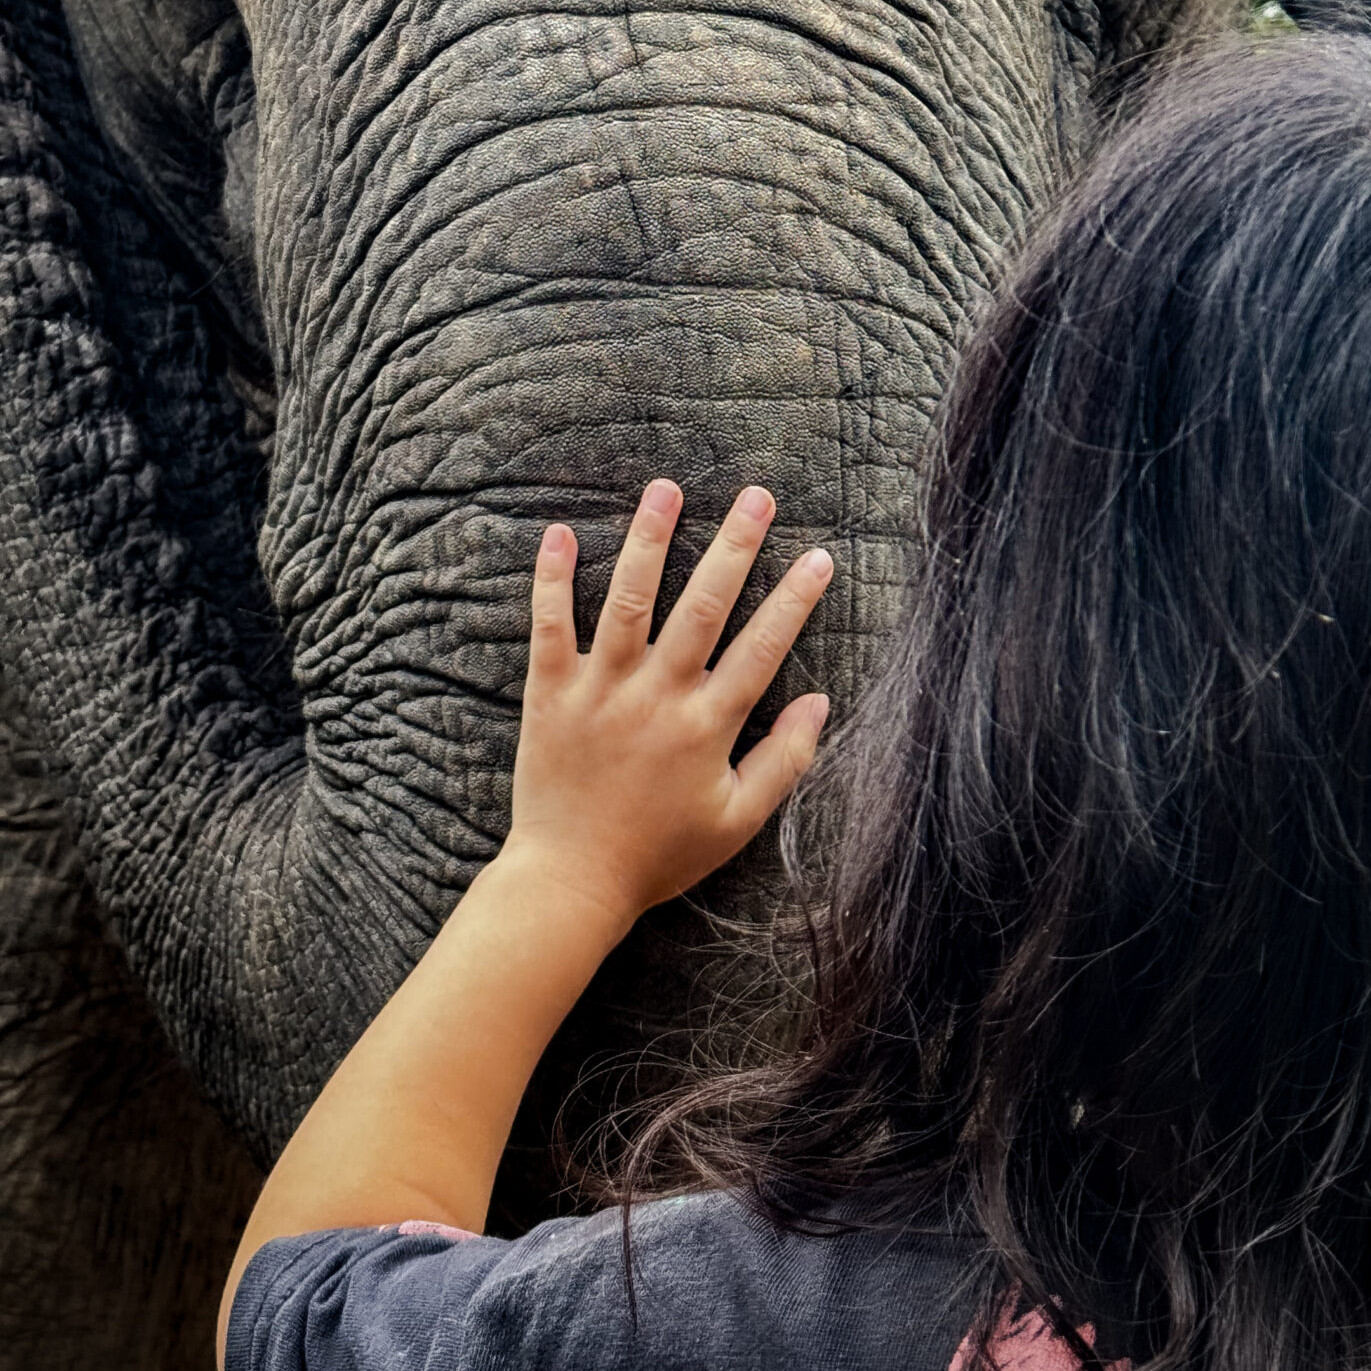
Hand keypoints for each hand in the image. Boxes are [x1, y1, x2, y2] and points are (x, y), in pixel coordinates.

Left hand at [509, 479, 833, 932]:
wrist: (571, 882)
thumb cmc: (659, 855)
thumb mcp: (736, 821)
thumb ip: (784, 761)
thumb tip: (821, 703)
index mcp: (707, 725)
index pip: (762, 647)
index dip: (794, 600)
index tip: (819, 556)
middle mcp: (658, 696)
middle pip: (703, 605)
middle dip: (734, 546)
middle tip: (757, 496)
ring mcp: (601, 689)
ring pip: (629, 599)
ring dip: (649, 540)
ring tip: (665, 488)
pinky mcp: (550, 693)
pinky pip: (549, 626)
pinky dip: (551, 579)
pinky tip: (558, 532)